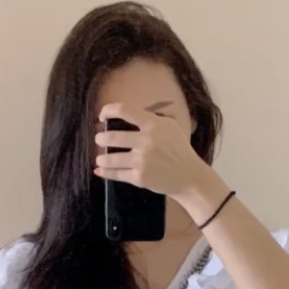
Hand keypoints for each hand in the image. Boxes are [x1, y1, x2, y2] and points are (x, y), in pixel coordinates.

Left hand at [95, 103, 211, 204]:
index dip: (108, 110)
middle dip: (101, 138)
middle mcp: (146, 141)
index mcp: (153, 125)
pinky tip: (99, 170)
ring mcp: (142, 161)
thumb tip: (126, 115)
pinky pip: (116, 174)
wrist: (189, 176)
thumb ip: (149, 119)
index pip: (125, 111)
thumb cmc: (179, 149)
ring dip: (102, 158)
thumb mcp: (170, 127)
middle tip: (99, 139)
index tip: (102, 116)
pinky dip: (105, 172)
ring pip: (111, 158)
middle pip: (113, 137)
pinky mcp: (139, 178)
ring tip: (100, 158)